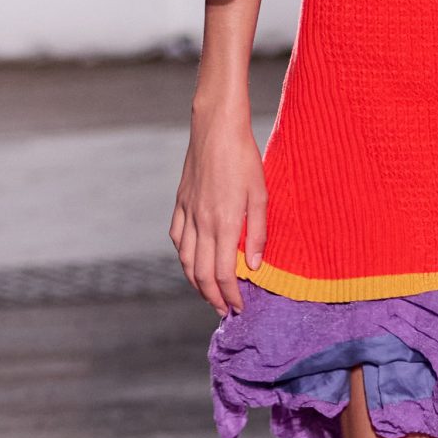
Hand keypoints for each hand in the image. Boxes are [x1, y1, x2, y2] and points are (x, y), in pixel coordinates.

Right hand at [170, 113, 266, 315]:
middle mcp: (201, 223)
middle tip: (224, 309)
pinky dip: (184, 257)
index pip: (223, 274)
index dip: (230, 296)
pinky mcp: (180, 202)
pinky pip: (177, 239)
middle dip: (212, 297)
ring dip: (196, 282)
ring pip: (186, 260)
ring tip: (209, 293)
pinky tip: (193, 262)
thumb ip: (257, 233)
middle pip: (201, 274)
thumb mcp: (260, 194)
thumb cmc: (243, 157)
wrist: (216, 128)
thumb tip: (254, 266)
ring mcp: (187, 213)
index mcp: (223, 223)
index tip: (239, 308)